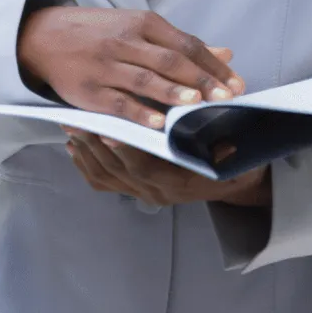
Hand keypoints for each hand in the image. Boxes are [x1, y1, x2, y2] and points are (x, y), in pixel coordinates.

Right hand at [16, 7, 243, 128]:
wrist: (43, 35)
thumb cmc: (100, 32)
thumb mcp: (139, 28)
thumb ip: (181, 44)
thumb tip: (226, 54)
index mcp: (142, 23)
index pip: (186, 44)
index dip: (213, 65)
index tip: (237, 83)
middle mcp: (125, 41)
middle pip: (170, 60)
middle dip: (201, 80)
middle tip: (227, 97)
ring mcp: (105, 66)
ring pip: (145, 79)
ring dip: (173, 92)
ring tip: (197, 104)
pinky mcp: (88, 90)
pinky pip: (118, 102)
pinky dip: (139, 113)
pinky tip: (158, 123)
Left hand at [63, 131, 270, 207]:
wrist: (235, 182)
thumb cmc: (235, 161)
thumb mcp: (239, 154)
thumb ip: (228, 147)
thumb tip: (226, 142)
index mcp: (182, 181)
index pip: (147, 168)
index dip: (127, 150)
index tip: (110, 130)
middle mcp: (159, 191)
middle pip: (119, 170)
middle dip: (95, 144)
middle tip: (77, 120)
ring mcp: (145, 192)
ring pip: (107, 175)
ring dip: (87, 151)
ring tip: (72, 125)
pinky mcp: (135, 189)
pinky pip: (104, 182)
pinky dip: (86, 164)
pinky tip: (75, 145)